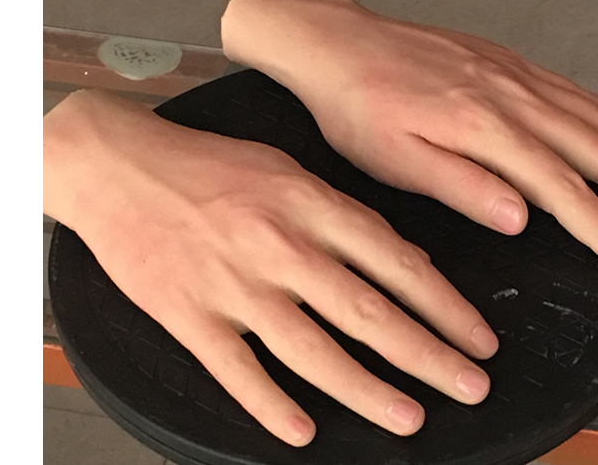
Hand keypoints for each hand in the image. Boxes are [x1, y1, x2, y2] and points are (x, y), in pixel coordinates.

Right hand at [43, 90, 498, 445]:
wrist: (120, 166)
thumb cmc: (210, 165)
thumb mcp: (290, 170)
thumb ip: (347, 216)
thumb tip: (406, 259)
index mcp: (311, 205)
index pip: (397, 263)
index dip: (446, 307)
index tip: (477, 339)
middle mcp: (281, 246)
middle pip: (368, 313)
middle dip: (427, 356)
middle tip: (470, 386)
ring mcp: (235, 285)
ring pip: (312, 350)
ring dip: (366, 390)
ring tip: (411, 417)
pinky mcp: (189, 315)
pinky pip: (236, 370)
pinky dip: (269, 405)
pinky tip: (302, 431)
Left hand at [222, 0, 597, 275]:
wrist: (338, 44)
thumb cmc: (357, 102)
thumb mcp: (394, 158)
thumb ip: (460, 185)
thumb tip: (518, 214)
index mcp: (483, 127)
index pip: (562, 187)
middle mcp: (511, 97)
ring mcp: (516, 78)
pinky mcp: (511, 67)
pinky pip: (578, 94)